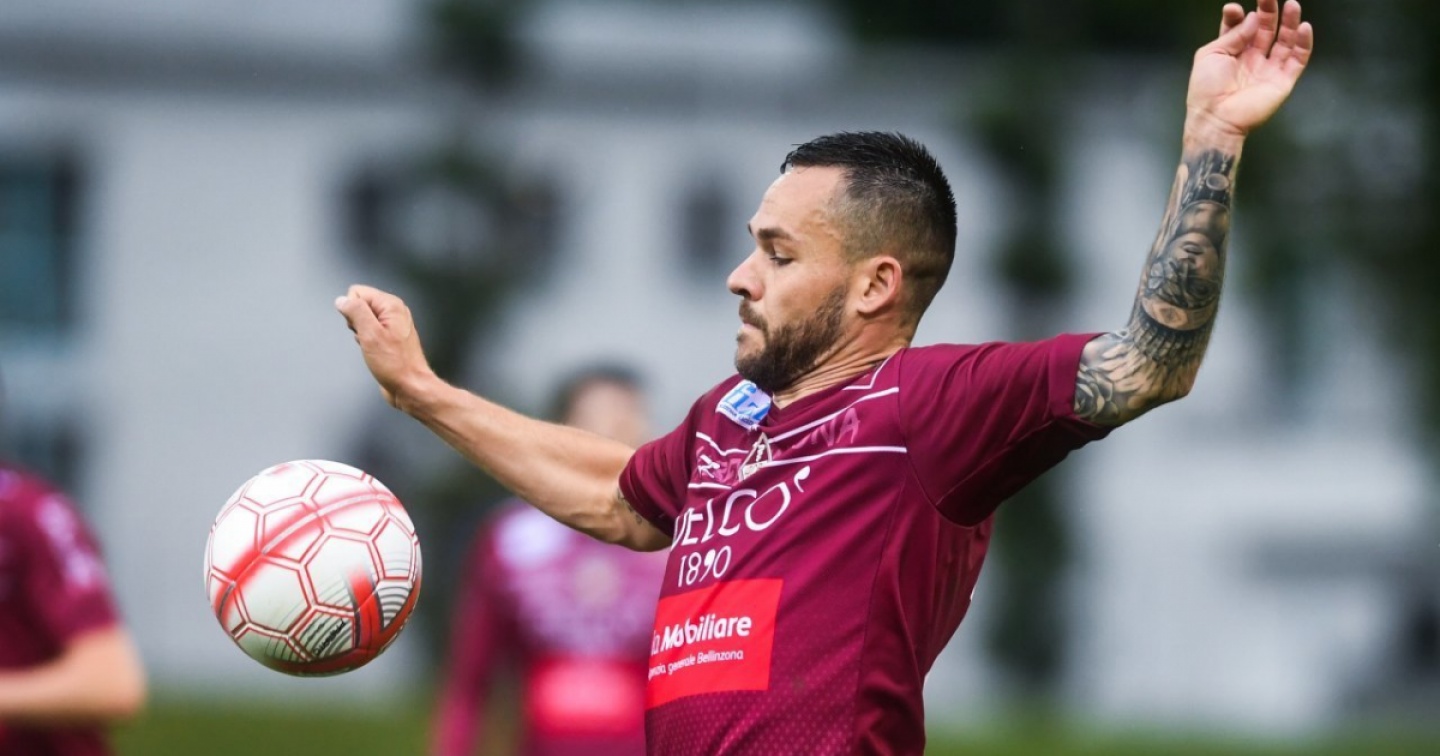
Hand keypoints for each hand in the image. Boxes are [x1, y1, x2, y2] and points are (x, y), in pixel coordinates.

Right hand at [334, 285, 435, 408]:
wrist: (410, 386)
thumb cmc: (396, 364)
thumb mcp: (370, 334)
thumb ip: (355, 312)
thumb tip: (342, 300)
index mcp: (391, 305)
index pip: (357, 292)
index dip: (352, 311)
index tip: (362, 328)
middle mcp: (394, 312)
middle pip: (359, 306)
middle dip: (356, 323)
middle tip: (368, 339)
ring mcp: (392, 326)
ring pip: (362, 321)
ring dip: (361, 335)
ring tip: (373, 348)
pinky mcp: (389, 338)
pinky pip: (368, 333)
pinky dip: (366, 343)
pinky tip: (374, 353)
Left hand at [1186, 0, 1314, 138]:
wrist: (1216, 118)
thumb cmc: (1206, 89)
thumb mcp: (1211, 54)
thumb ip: (1232, 34)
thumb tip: (1252, 17)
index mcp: (1230, 54)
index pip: (1239, 29)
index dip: (1239, 17)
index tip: (1235, 8)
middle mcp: (1251, 59)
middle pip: (1264, 30)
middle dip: (1267, 12)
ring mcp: (1268, 69)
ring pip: (1284, 41)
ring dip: (1290, 22)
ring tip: (1293, 5)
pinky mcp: (1282, 81)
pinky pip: (1298, 59)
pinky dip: (1303, 43)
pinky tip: (1304, 28)